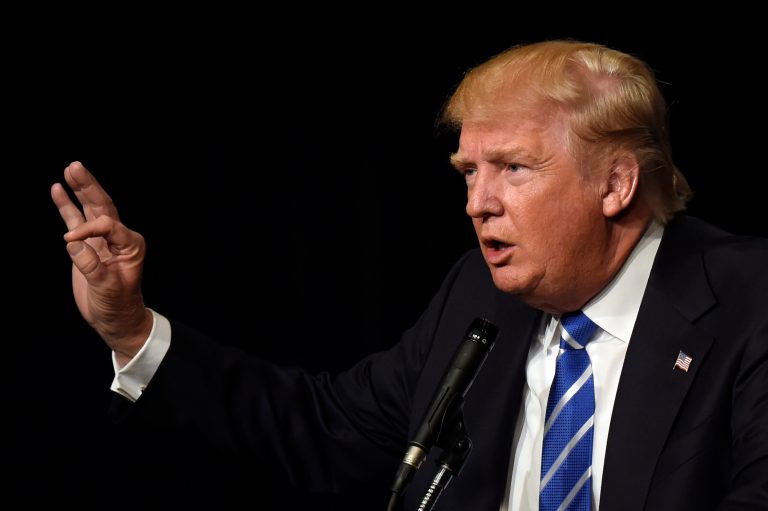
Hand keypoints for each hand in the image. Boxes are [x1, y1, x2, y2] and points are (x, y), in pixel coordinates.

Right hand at [51, 161, 152, 364]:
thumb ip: (91, 266)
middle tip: (75, 166)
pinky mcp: (87, 245)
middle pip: (102, 205)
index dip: (87, 229)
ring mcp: (102, 239)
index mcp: (130, 244)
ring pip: (89, 209)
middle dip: (88, 186)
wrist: (113, 318)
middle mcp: (119, 237)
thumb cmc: (117, 304)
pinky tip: (58, 189)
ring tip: (69, 169)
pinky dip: (67, 206)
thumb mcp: (107, 288)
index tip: (70, 243)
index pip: (107, 224)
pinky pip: (76, 220)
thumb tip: (73, 243)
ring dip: (79, 189)